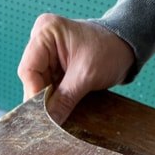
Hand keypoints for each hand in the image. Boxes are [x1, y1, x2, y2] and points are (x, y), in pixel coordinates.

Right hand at [17, 14, 134, 123]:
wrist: (127, 46)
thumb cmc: (110, 50)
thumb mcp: (86, 76)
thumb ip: (64, 100)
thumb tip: (49, 122)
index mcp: (45, 32)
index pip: (28, 70)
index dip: (34, 94)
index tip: (43, 115)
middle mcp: (41, 40)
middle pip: (32, 79)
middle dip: (41, 100)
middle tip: (51, 119)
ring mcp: (47, 53)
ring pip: (38, 86)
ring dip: (48, 101)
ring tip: (59, 114)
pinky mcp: (54, 65)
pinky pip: (48, 87)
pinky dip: (54, 99)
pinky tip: (61, 108)